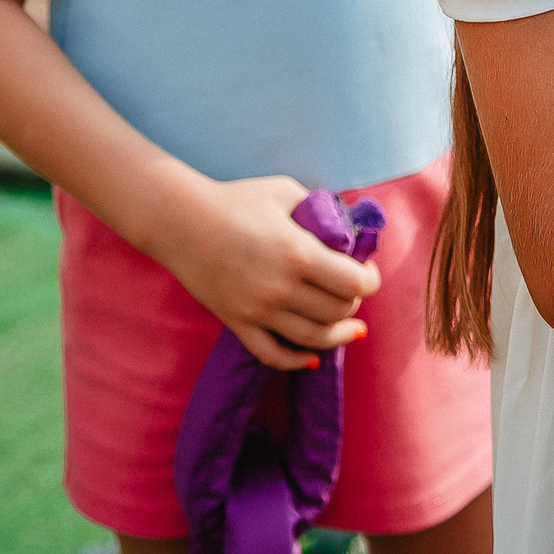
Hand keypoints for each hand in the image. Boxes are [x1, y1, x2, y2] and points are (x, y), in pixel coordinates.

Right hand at [146, 174, 381, 370]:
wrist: (181, 221)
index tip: (368, 269)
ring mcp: (258, 311)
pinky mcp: (238, 323)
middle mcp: (282, 288)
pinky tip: (312, 358)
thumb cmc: (237, 200)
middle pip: (339, 312)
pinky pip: (272, 355)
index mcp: (299, 254)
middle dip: (354, 301)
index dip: (371, 279)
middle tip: (351, 289)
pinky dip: (297, 361)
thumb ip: (320, 209)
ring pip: (314, 339)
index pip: (356, 283)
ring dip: (338, 334)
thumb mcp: (286, 192)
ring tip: (349, 327)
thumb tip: (347, 224)